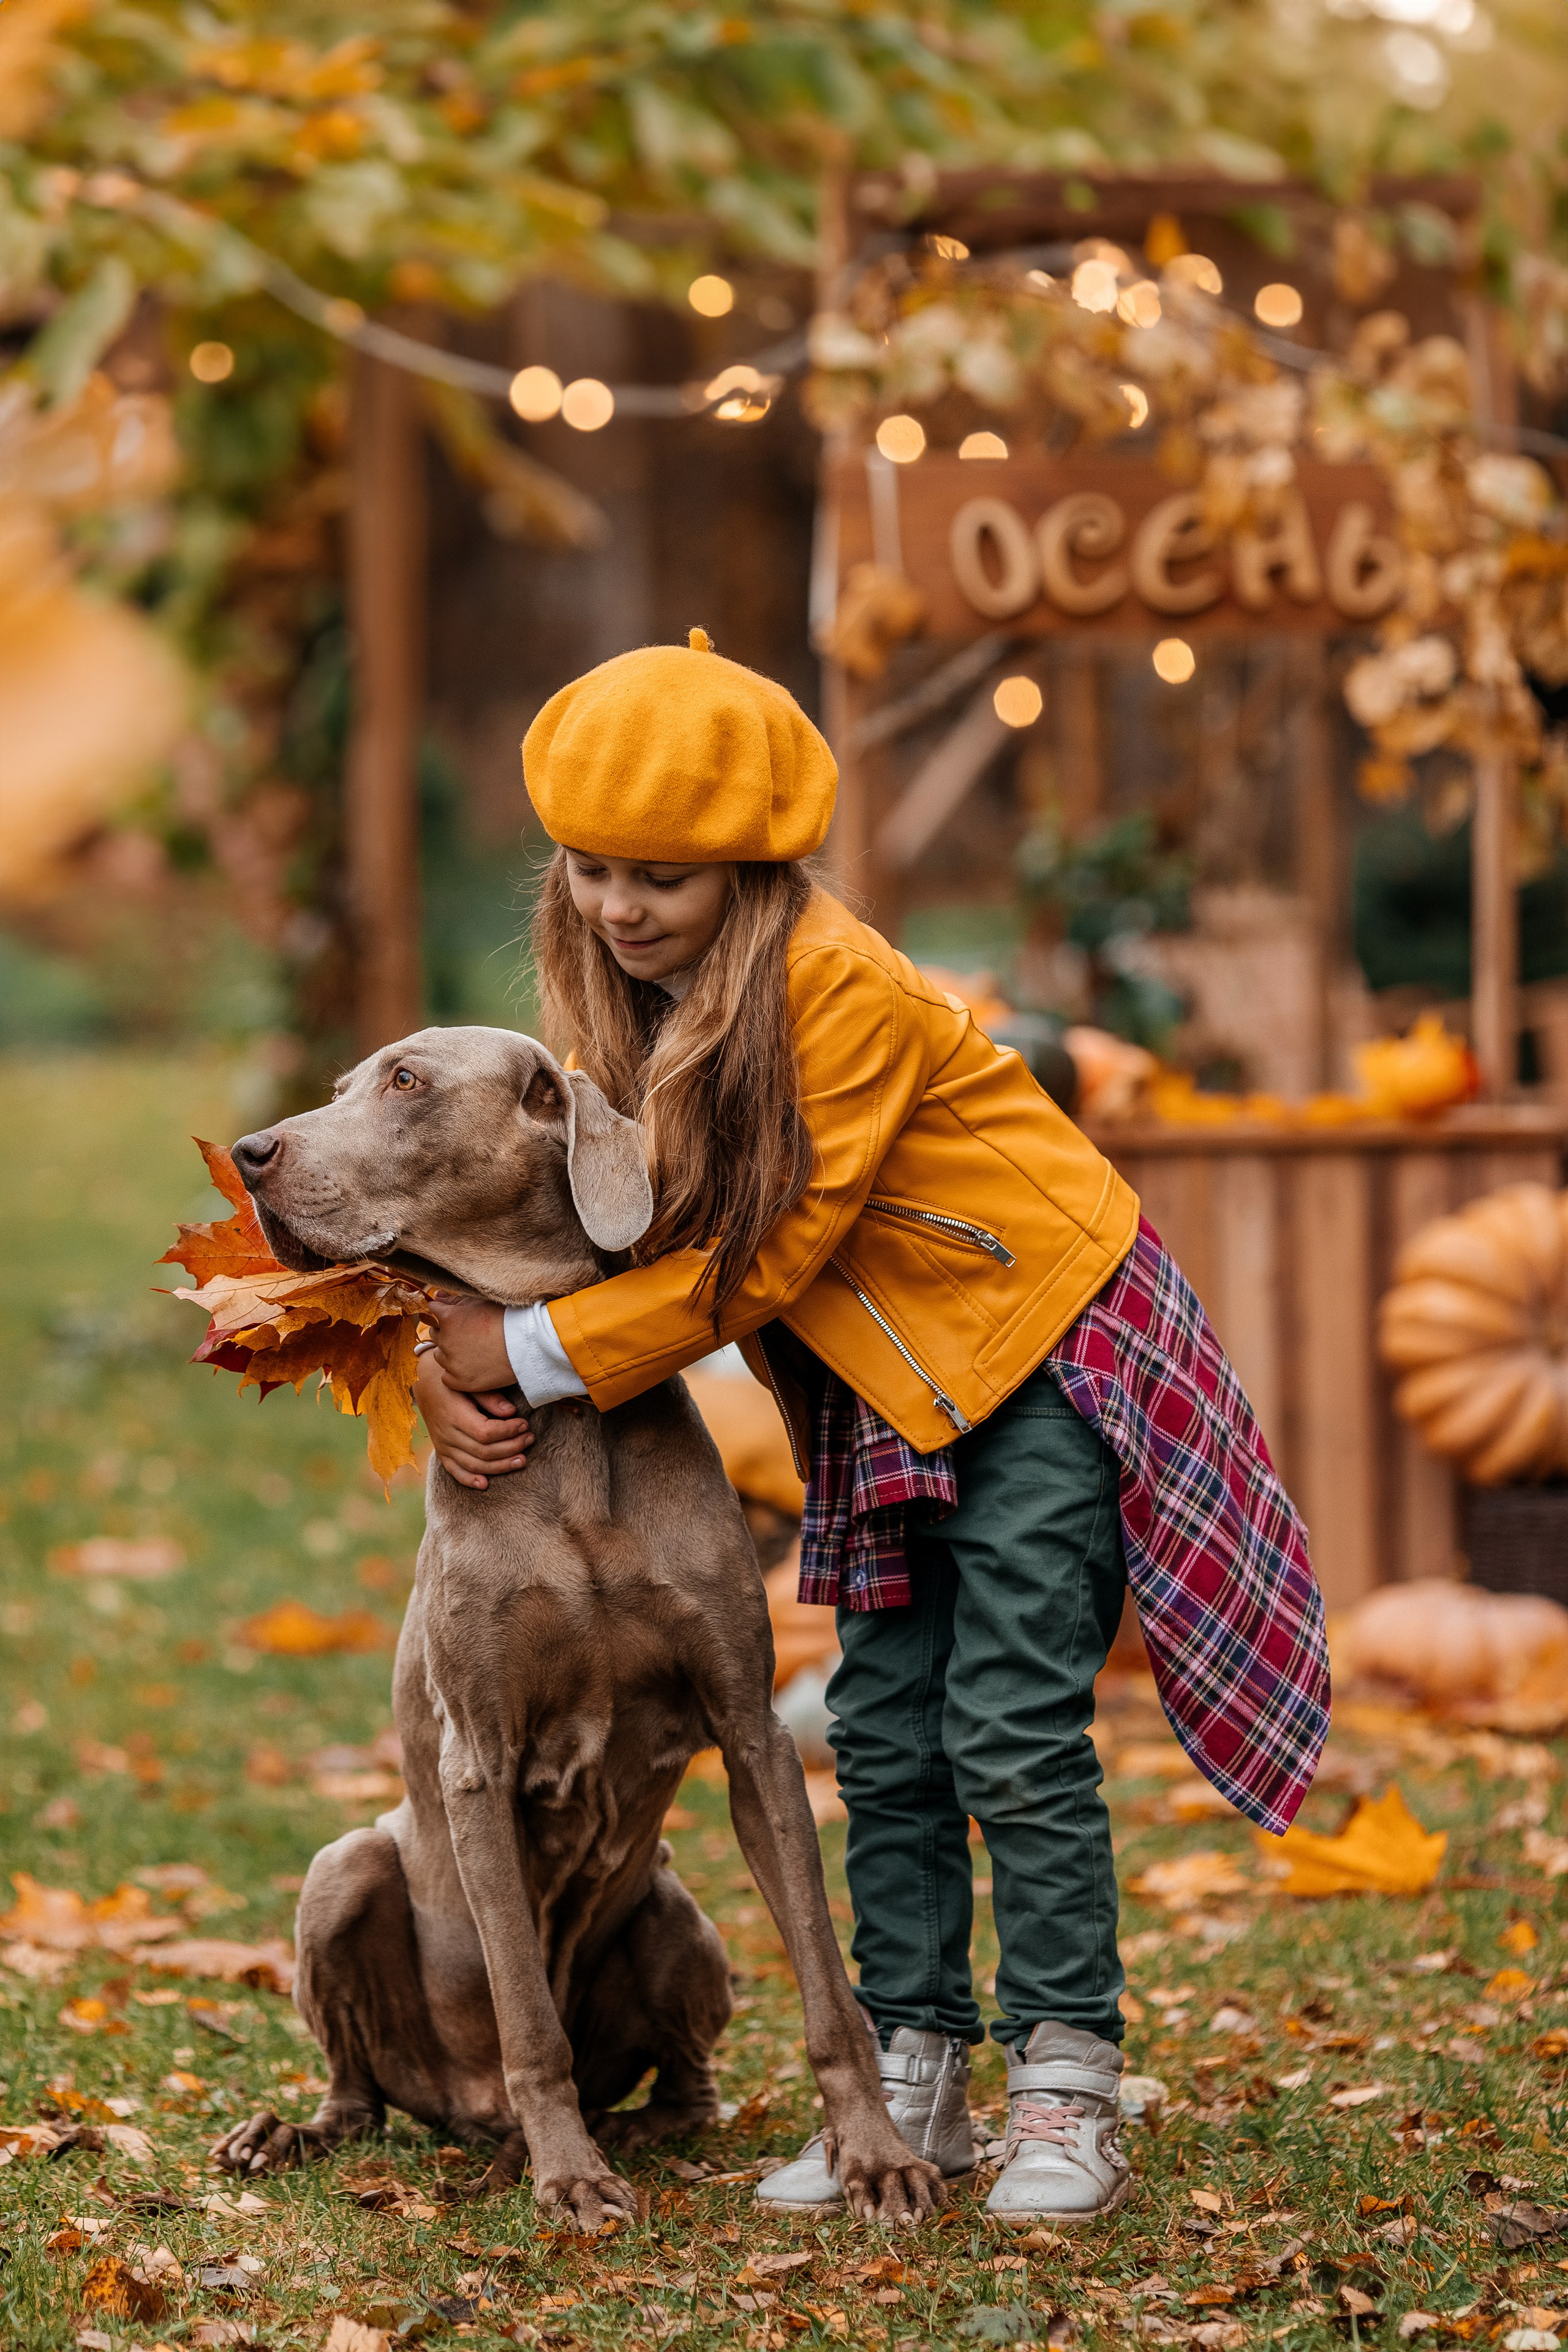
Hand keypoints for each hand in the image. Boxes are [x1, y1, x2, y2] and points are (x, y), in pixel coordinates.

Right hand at [414, 1350, 533, 1489]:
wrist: (425, 1384)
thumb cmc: (453, 1381)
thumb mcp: (469, 1382)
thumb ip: (490, 1397)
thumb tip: (511, 1412)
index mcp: (454, 1415)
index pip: (485, 1433)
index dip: (508, 1432)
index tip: (524, 1424)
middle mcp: (447, 1434)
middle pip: (483, 1451)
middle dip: (511, 1448)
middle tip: (530, 1439)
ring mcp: (443, 1446)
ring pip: (473, 1465)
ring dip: (500, 1466)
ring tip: (522, 1460)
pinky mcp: (441, 1452)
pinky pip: (455, 1472)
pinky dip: (469, 1480)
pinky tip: (486, 1484)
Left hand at [423, 1295, 514, 1392]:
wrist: (528, 1344)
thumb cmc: (507, 1319)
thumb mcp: (479, 1303)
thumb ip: (453, 1300)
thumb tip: (435, 1296)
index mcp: (448, 1317)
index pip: (434, 1311)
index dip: (447, 1313)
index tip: (460, 1318)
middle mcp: (446, 1340)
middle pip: (436, 1334)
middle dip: (447, 1333)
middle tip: (468, 1335)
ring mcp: (452, 1362)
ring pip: (440, 1356)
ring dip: (450, 1353)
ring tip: (472, 1351)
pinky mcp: (460, 1381)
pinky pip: (447, 1377)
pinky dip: (456, 1373)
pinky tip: (471, 1367)